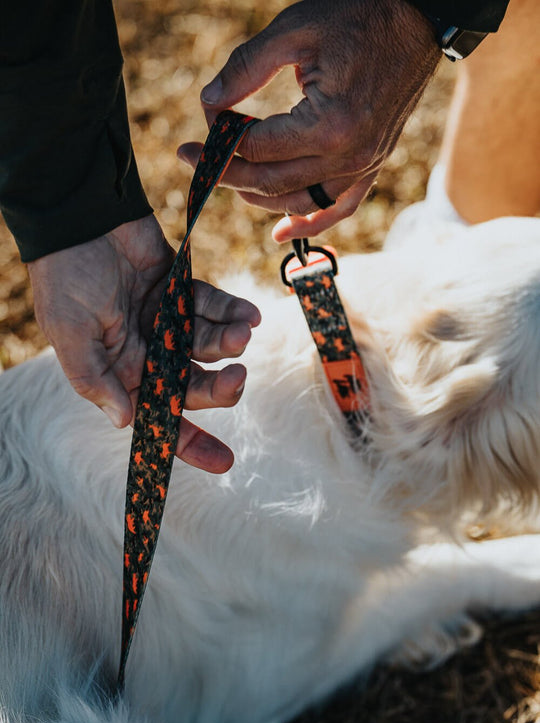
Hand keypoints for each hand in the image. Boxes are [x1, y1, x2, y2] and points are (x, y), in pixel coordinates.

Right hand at [27, 215, 260, 472]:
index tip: (225, 462)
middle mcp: (149, 353)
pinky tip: (250, 316)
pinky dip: (234, 313)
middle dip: (220, 388)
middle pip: (195, 385)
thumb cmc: (67, 279)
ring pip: (210, 347)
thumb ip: (94, 378)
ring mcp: (168, 322)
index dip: (191, 443)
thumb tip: (124, 422)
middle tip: (237, 378)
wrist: (81, 218)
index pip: (159, 418)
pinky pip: (216, 309)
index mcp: (121, 373)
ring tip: (242, 332)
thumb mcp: (71, 334)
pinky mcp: (183, 292)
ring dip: (229, 343)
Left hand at [178, 0, 439, 241]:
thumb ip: (246, 67)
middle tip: (198, 162)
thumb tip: (209, 103)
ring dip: (261, 198)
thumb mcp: (294, 30)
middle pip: (272, 182)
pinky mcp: (372, 164)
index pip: (256, 147)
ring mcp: (363, 165)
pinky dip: (311, 223)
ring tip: (232, 181)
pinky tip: (282, 233)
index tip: (201, 126)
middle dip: (229, 174)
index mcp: (327, 125)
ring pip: (300, 201)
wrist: (417, 19)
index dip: (220, 140)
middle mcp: (347, 156)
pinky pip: (340, 207)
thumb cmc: (356, 15)